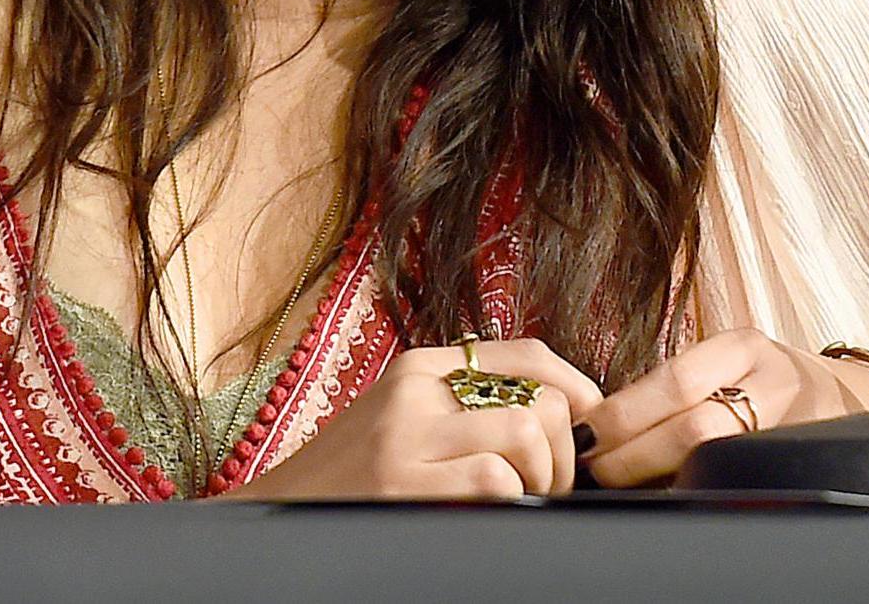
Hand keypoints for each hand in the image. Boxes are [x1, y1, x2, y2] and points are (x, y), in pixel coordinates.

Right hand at [225, 338, 603, 499]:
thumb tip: (552, 417)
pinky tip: (488, 514)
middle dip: (563, 452)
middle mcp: (416, 389)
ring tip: (521, 502)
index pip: (527, 354)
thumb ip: (460, 406)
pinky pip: (493, 481)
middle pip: (538, 397)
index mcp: (421, 367)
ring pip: (524, 433)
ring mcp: (407, 435)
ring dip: (541, 479)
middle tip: (549, 486)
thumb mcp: (401, 419)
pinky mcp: (400, 482)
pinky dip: (509, 503)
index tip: (591, 425)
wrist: (277, 513)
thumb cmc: (349, 476)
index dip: (578, 388)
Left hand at [576, 327, 868, 488]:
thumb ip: (676, 386)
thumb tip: (599, 421)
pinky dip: (691, 487)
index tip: (585, 431)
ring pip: (716, 458)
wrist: (831, 398)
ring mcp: (791, 427)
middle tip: (594, 465)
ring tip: (618, 479)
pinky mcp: (794, 462)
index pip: (677, 380)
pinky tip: (663, 492)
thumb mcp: (723, 362)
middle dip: (634, 451)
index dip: (625, 411)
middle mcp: (772, 383)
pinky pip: (734, 479)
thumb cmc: (755, 380)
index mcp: (744, 347)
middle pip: (696, 425)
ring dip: (657, 473)